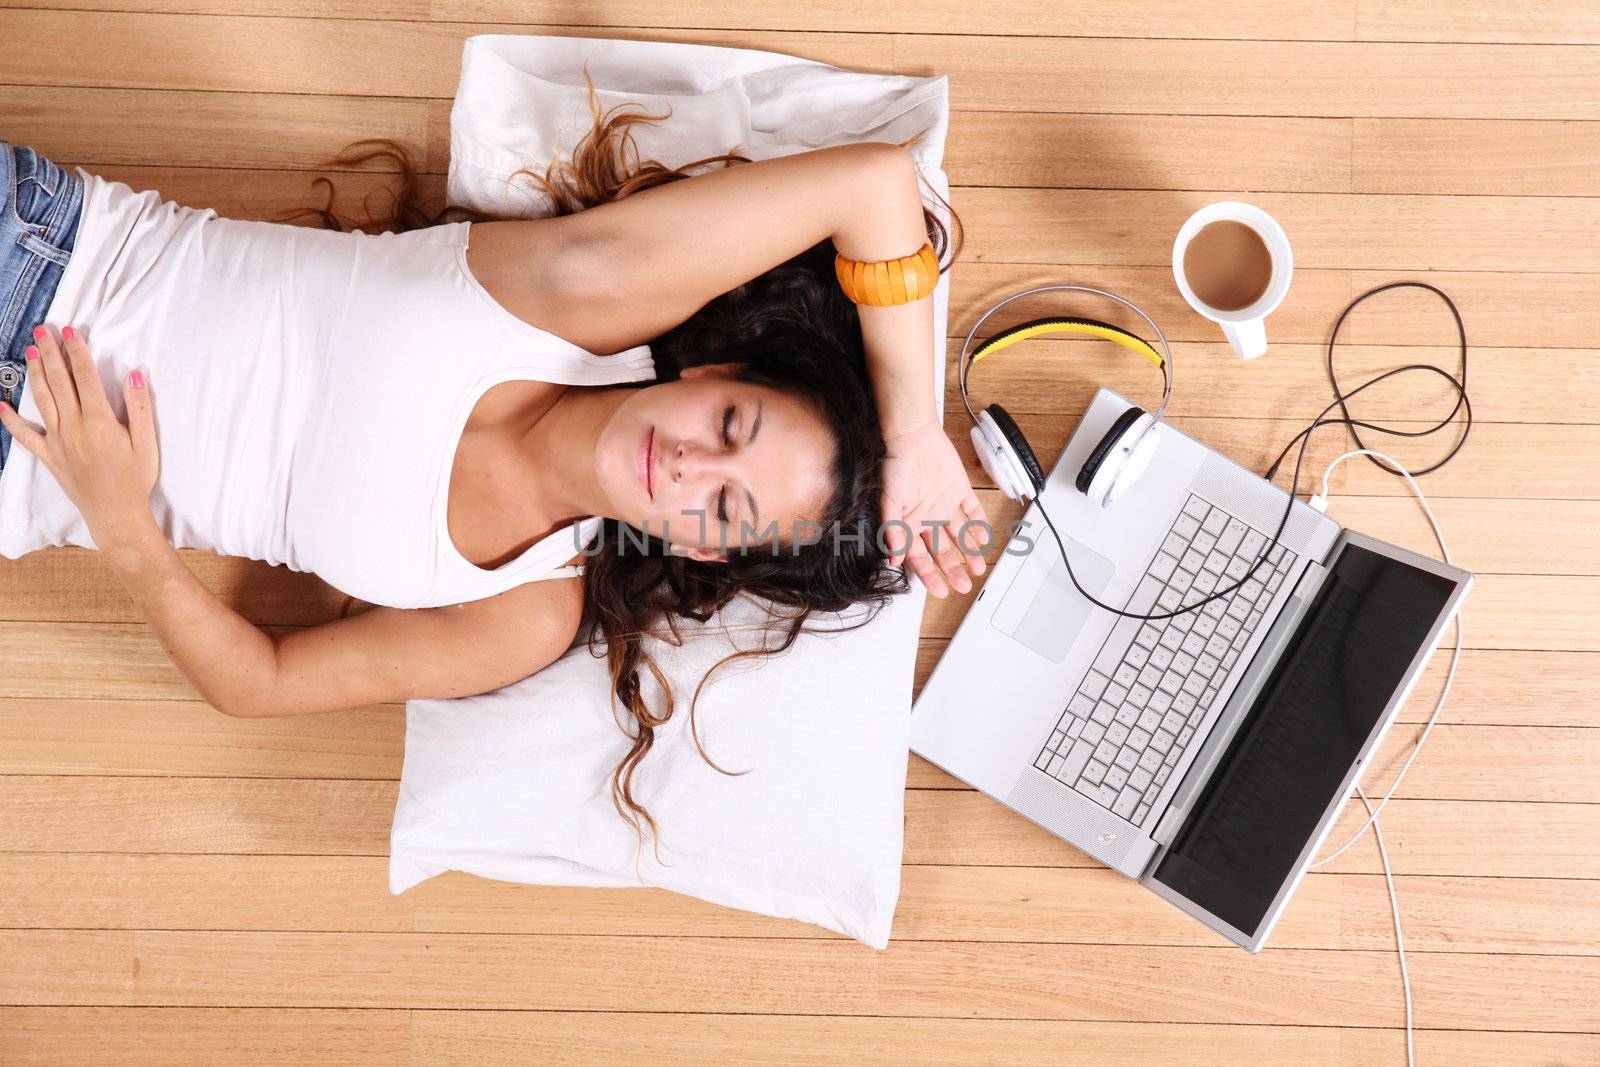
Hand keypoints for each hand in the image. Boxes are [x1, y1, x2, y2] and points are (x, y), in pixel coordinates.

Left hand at [0, 324, 158, 547]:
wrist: (116, 514)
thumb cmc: (135, 479)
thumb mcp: (147, 442)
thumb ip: (140, 407)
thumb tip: (135, 375)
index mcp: (99, 420)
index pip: (85, 377)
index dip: (77, 351)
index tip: (70, 331)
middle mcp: (74, 426)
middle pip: (59, 382)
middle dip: (51, 353)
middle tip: (42, 330)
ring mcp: (58, 441)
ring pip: (42, 400)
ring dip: (35, 373)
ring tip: (30, 351)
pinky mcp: (50, 456)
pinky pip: (25, 436)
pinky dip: (10, 420)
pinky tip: (1, 405)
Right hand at [879, 415, 991, 596]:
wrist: (912, 434)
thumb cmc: (894, 465)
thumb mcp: (889, 502)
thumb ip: (894, 531)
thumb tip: (895, 560)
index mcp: (909, 523)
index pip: (920, 557)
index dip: (929, 575)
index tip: (939, 590)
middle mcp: (927, 517)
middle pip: (942, 551)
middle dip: (952, 570)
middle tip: (962, 586)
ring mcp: (944, 505)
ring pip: (959, 536)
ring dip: (968, 553)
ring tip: (977, 569)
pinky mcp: (959, 490)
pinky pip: (972, 512)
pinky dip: (978, 526)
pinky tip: (984, 540)